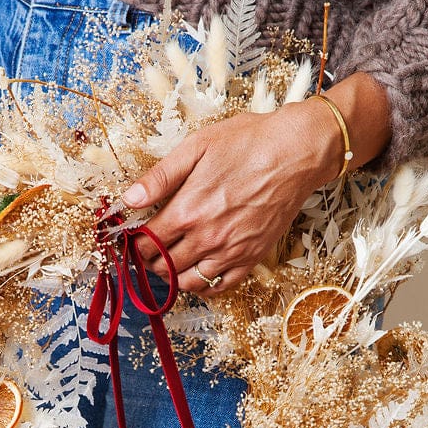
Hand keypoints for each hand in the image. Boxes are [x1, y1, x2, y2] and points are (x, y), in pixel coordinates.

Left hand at [122, 72, 391, 295]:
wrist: (297, 151)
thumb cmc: (248, 142)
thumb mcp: (197, 147)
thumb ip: (160, 177)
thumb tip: (129, 198)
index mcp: (189, 210)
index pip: (148, 242)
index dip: (135, 241)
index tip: (133, 235)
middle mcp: (208, 237)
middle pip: (164, 266)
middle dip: (150, 260)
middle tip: (147, 249)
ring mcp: (232, 250)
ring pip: (189, 282)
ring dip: (173, 276)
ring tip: (170, 261)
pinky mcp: (253, 256)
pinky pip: (222, 285)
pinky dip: (205, 285)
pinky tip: (198, 272)